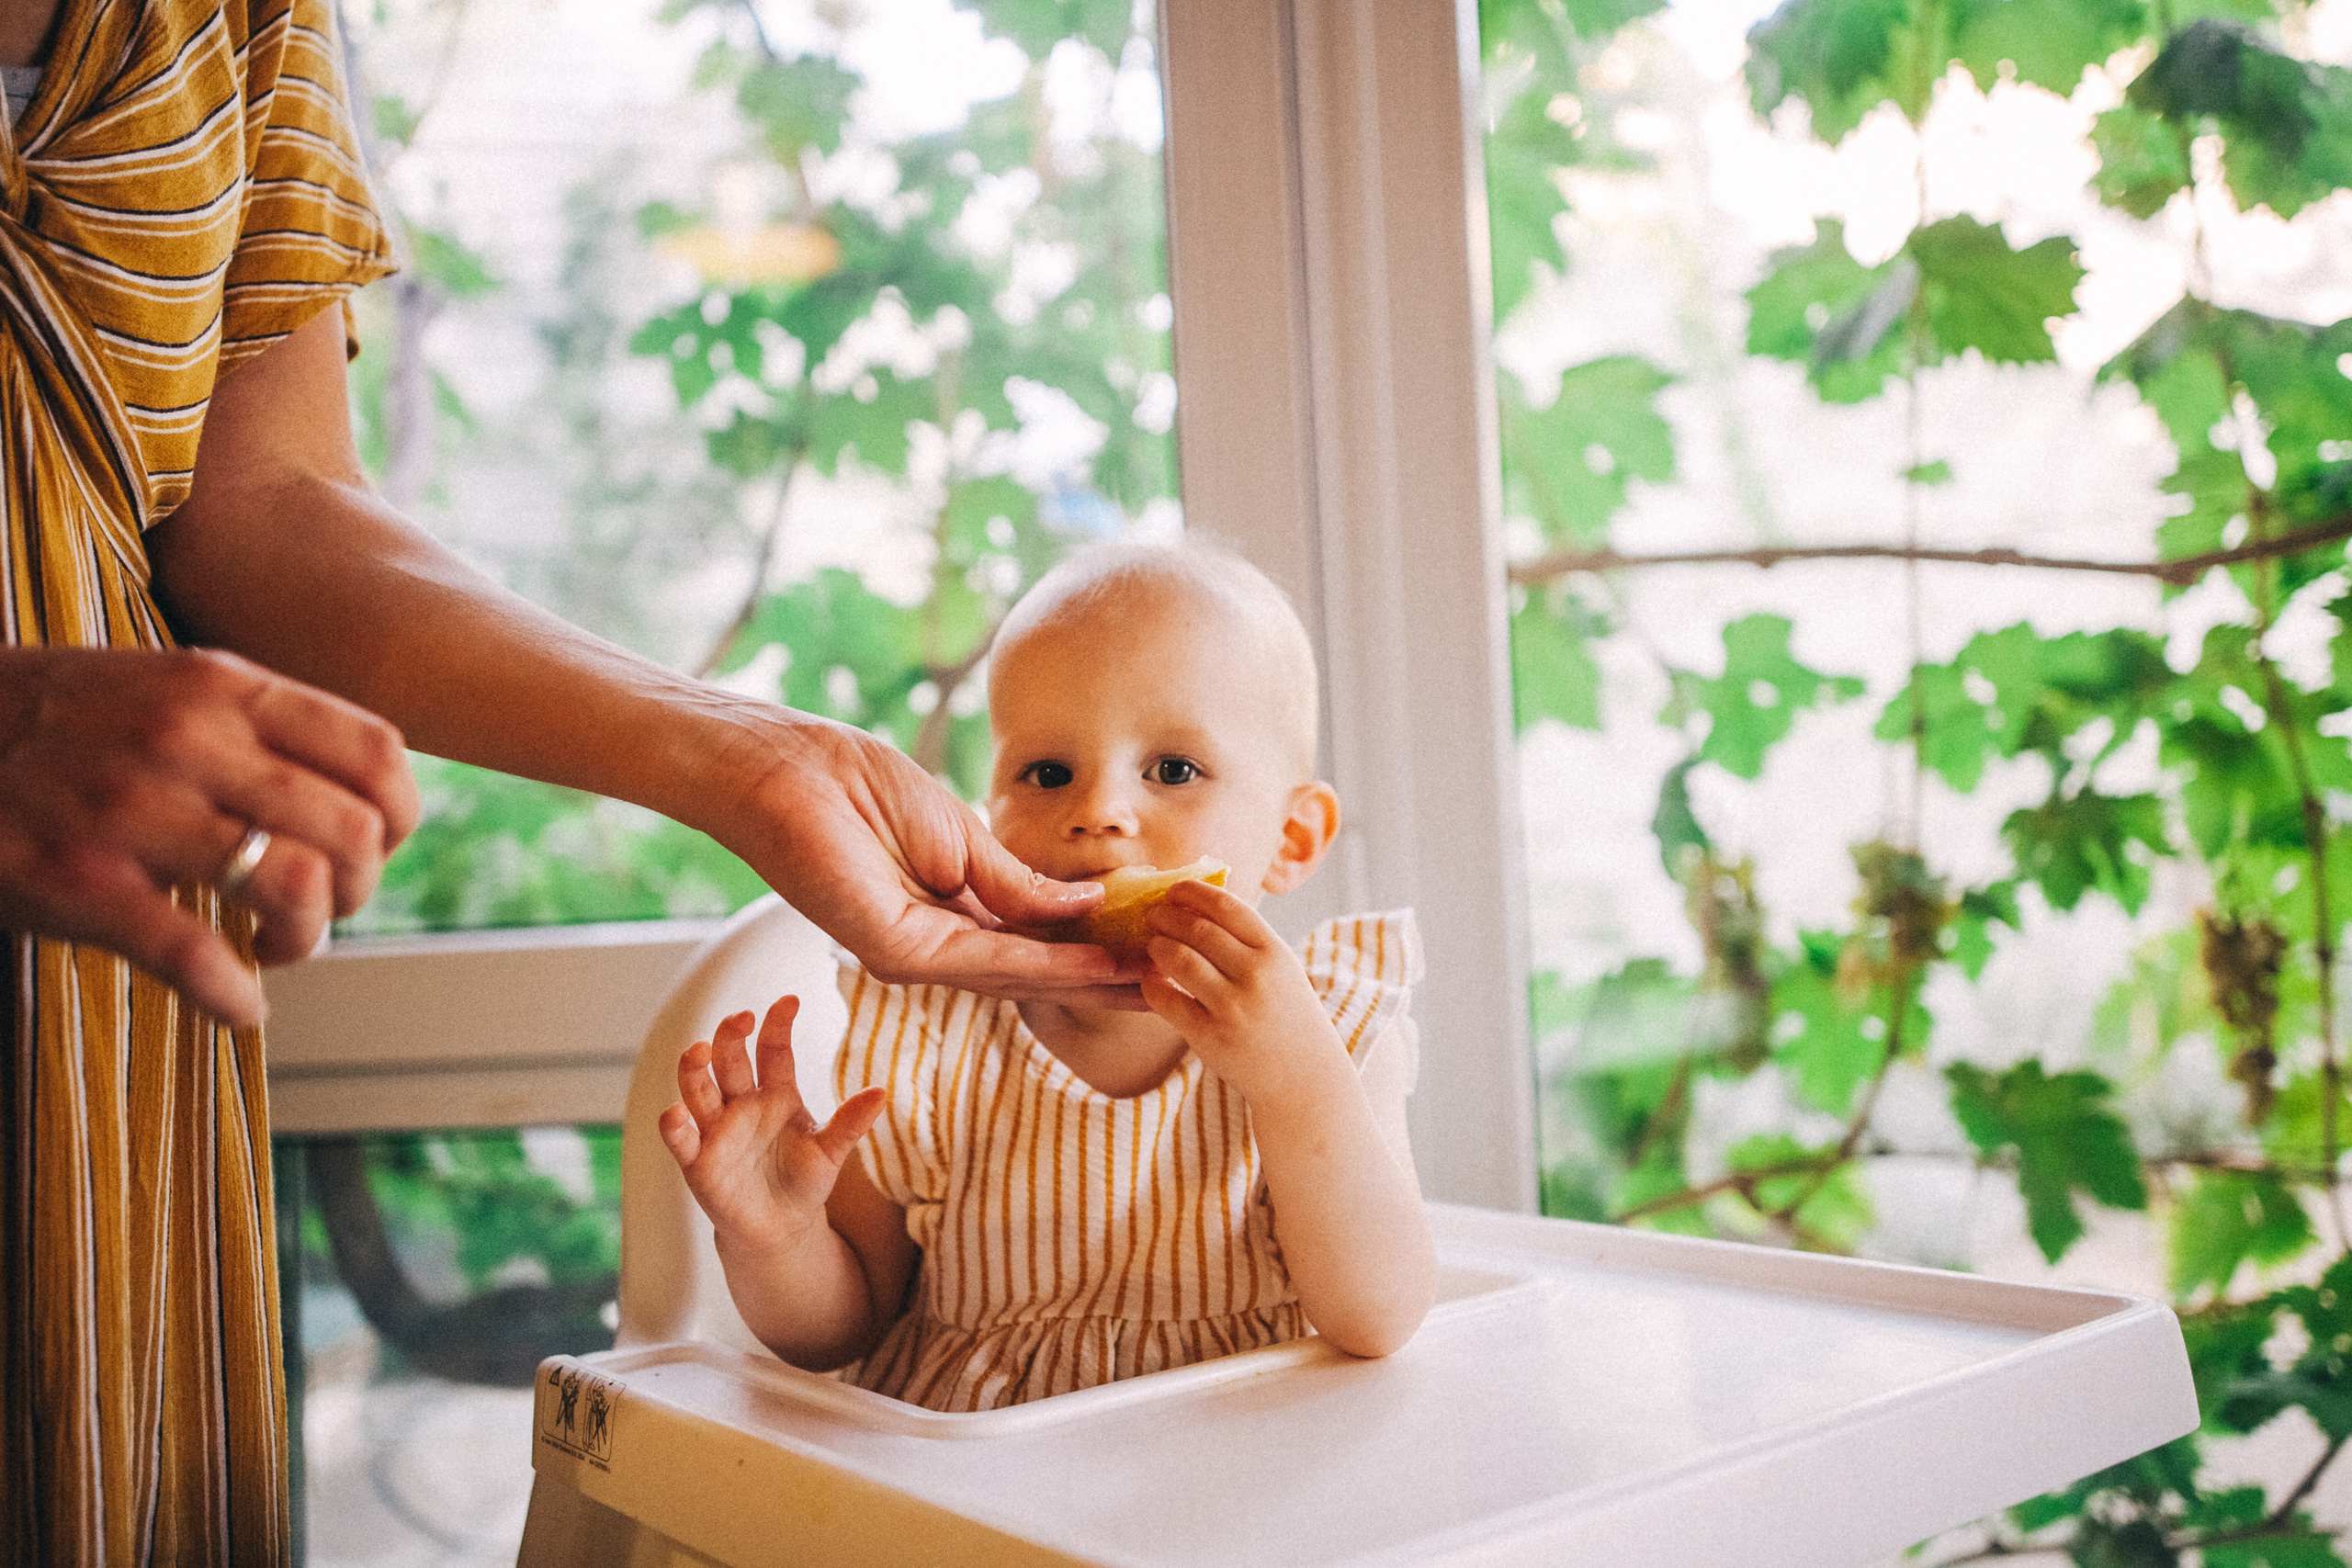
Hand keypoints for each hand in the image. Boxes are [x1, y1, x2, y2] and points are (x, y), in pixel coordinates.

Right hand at [0, 645, 418, 1026]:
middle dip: (362, 889)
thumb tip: (369, 793)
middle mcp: (188, 739)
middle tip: (326, 907)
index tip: (378, 848)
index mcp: (224, 687)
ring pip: (294, 886)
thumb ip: (262, 726)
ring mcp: (132, 809)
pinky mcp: (79, 882)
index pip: (377, 752)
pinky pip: (197, 956)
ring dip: (308, 937)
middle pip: (351, 830)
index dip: (402, 818)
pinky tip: (239, 1006)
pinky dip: (237, 997)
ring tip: (280, 945)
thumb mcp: (170, 687)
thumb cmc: (65, 724)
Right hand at [659, 996, 886, 1248]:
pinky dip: (674, 1125)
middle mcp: (742, 1104)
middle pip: (731, 1061)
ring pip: (698, 1089)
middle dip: (731, 1036)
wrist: (781, 1228)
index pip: (773, 1050)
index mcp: (777, 1093)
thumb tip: (880, 1093)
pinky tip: (676, 1112)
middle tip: (741, 1019)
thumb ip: (849, 1123)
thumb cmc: (804, 1180)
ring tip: (699, 1051)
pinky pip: (681, 1138)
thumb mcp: (830, 1151)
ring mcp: (717, 1129)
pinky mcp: (698, 1161)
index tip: (790, 1001)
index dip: (778, 1024)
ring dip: (694, 1069)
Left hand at [724, 713, 1152, 1007]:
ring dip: (1090, 979)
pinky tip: (1097, 961)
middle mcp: (934, 945)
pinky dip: (1047, 963)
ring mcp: (914, 953)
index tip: (1153, 950)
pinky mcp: (897, 948)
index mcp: (948, 913)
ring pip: (1019, 975)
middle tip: (1175, 984)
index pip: (1034, 944)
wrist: (786, 772)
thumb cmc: (856, 787)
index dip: (1094, 951)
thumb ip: (1018, 882)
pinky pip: (987, 959)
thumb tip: (1085, 909)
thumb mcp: (961, 834)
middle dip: (1104, 980)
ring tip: (1156, 978)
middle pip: (1034, 973)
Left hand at [1139, 879, 1347, 1101]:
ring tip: (1152, 944)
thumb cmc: (1286, 1017)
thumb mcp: (1282, 970)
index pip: (1226, 906)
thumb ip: (1248, 939)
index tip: (1174, 891)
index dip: (1193, 892)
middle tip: (1153, 916)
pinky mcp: (1210, 1036)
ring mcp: (1232, 1007)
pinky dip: (1151, 985)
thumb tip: (1199, 903)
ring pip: (1178, 959)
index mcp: (1275, 952)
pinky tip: (1150, 980)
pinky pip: (1167, 1000)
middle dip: (1167, 917)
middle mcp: (1255, 976)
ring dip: (1157, 945)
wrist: (1303, 1078)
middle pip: (1197, 929)